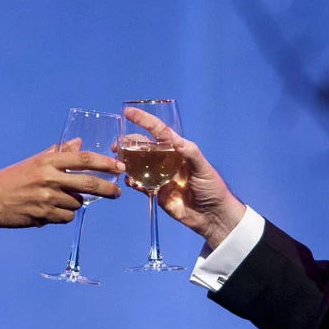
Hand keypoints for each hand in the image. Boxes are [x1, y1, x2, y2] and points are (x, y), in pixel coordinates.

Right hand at [0, 144, 124, 239]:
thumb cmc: (11, 179)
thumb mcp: (34, 162)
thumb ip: (58, 153)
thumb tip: (78, 143)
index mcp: (47, 162)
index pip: (83, 159)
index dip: (104, 163)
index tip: (118, 167)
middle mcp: (49, 178)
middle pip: (88, 184)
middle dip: (107, 189)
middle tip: (117, 193)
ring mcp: (47, 198)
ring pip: (77, 203)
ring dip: (74, 203)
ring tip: (58, 200)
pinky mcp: (44, 215)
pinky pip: (66, 217)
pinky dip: (63, 215)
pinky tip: (50, 210)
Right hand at [123, 107, 245, 247]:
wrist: (211, 216)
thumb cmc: (212, 188)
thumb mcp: (204, 168)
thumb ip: (191, 153)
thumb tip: (177, 141)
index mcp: (178, 150)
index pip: (159, 132)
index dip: (144, 121)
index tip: (128, 112)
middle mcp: (166, 160)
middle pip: (143, 147)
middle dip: (128, 144)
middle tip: (116, 146)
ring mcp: (159, 176)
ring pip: (138, 165)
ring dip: (127, 163)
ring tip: (120, 164)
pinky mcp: (156, 191)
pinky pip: (140, 184)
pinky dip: (132, 182)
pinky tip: (131, 182)